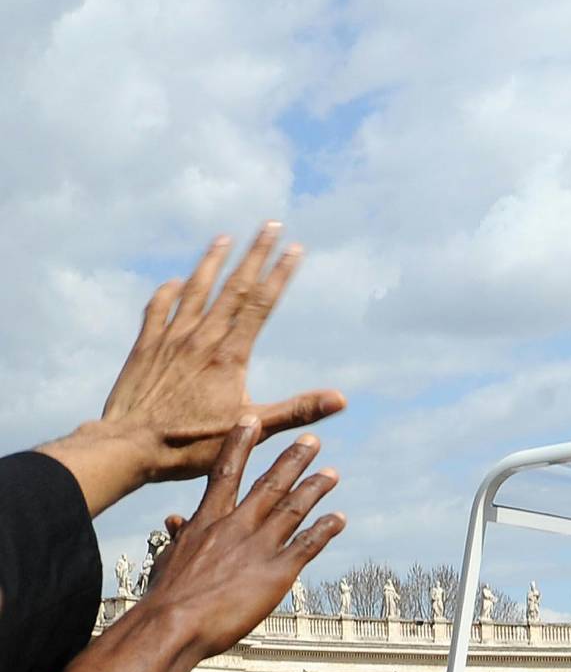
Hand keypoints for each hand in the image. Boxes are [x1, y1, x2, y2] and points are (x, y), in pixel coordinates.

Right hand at [3, 419, 345, 671]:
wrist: (171, 627)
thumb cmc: (164, 598)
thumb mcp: (169, 558)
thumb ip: (181, 534)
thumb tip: (176, 518)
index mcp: (208, 521)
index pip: (227, 472)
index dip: (240, 444)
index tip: (252, 419)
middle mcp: (238, 526)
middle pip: (270, 484)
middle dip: (293, 459)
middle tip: (312, 440)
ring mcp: (259, 546)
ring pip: (294, 508)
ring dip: (315, 488)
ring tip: (332, 473)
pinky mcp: (277, 571)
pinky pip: (308, 544)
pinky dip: (325, 529)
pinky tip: (338, 519)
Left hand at [103, 221, 344, 478]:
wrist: (128, 446)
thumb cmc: (191, 443)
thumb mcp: (253, 429)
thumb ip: (297, 410)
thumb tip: (341, 399)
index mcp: (230, 354)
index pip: (262, 304)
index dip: (281, 274)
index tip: (296, 248)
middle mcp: (202, 338)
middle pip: (234, 287)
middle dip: (255, 254)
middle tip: (270, 225)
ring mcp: (171, 339)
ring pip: (195, 290)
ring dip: (212, 262)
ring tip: (224, 238)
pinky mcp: (145, 347)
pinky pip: (157, 310)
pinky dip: (168, 292)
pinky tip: (174, 282)